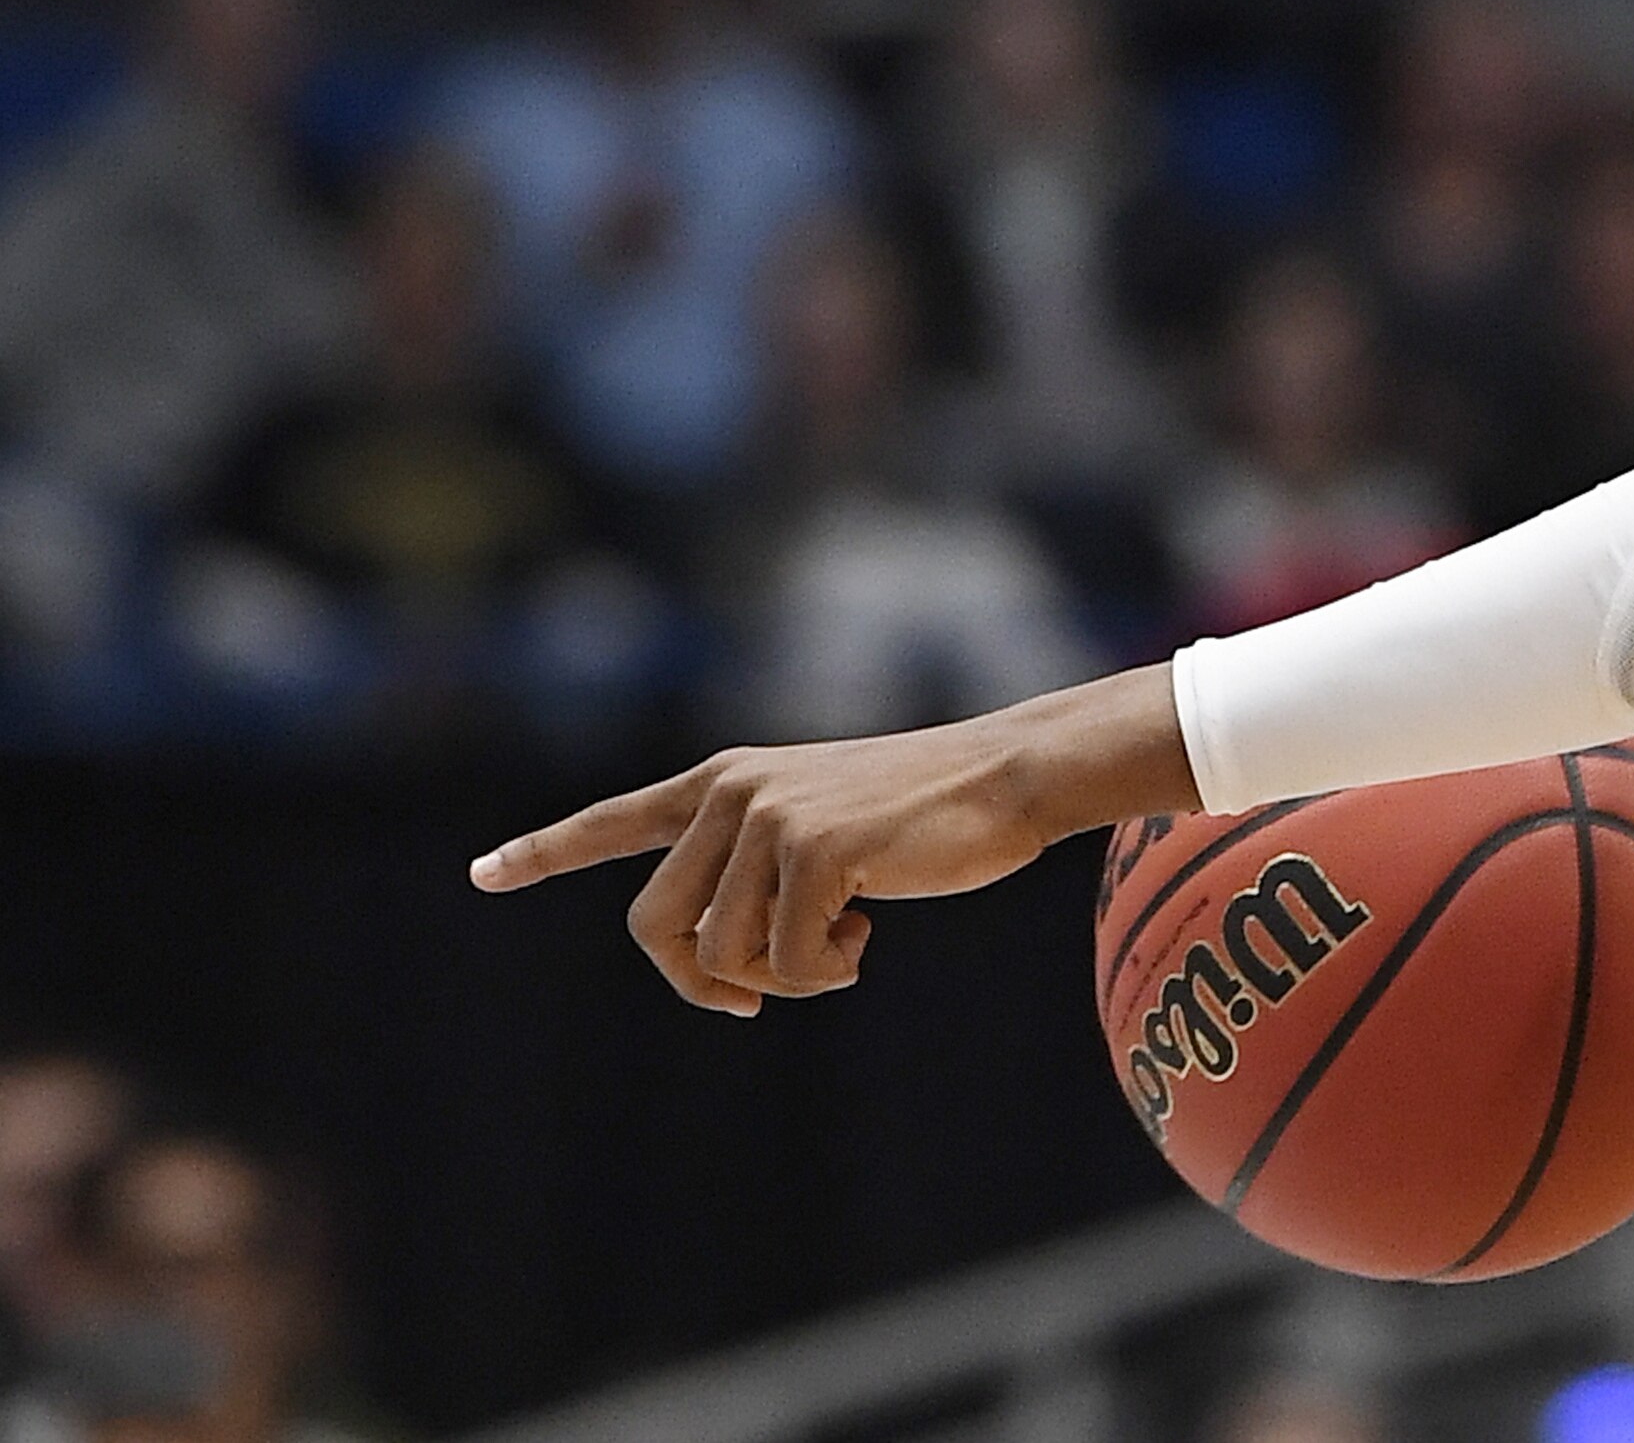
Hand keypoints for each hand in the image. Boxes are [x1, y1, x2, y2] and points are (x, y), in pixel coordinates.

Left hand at [471, 668, 1195, 1012]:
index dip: (546, 851)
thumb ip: (758, 870)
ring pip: (723, 956)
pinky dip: (826, 974)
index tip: (483, 875)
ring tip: (843, 948)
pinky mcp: (811, 850)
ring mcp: (768, 818)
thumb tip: (717, 962)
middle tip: (751, 1000)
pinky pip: (786, 964)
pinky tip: (868, 935)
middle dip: (701, 983)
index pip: (618, 822)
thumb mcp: (824, 829)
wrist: (1007, 777)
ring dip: (784, 980)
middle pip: (656, 928)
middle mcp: (733, 792)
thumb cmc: (927, 816)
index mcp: (729, 782)